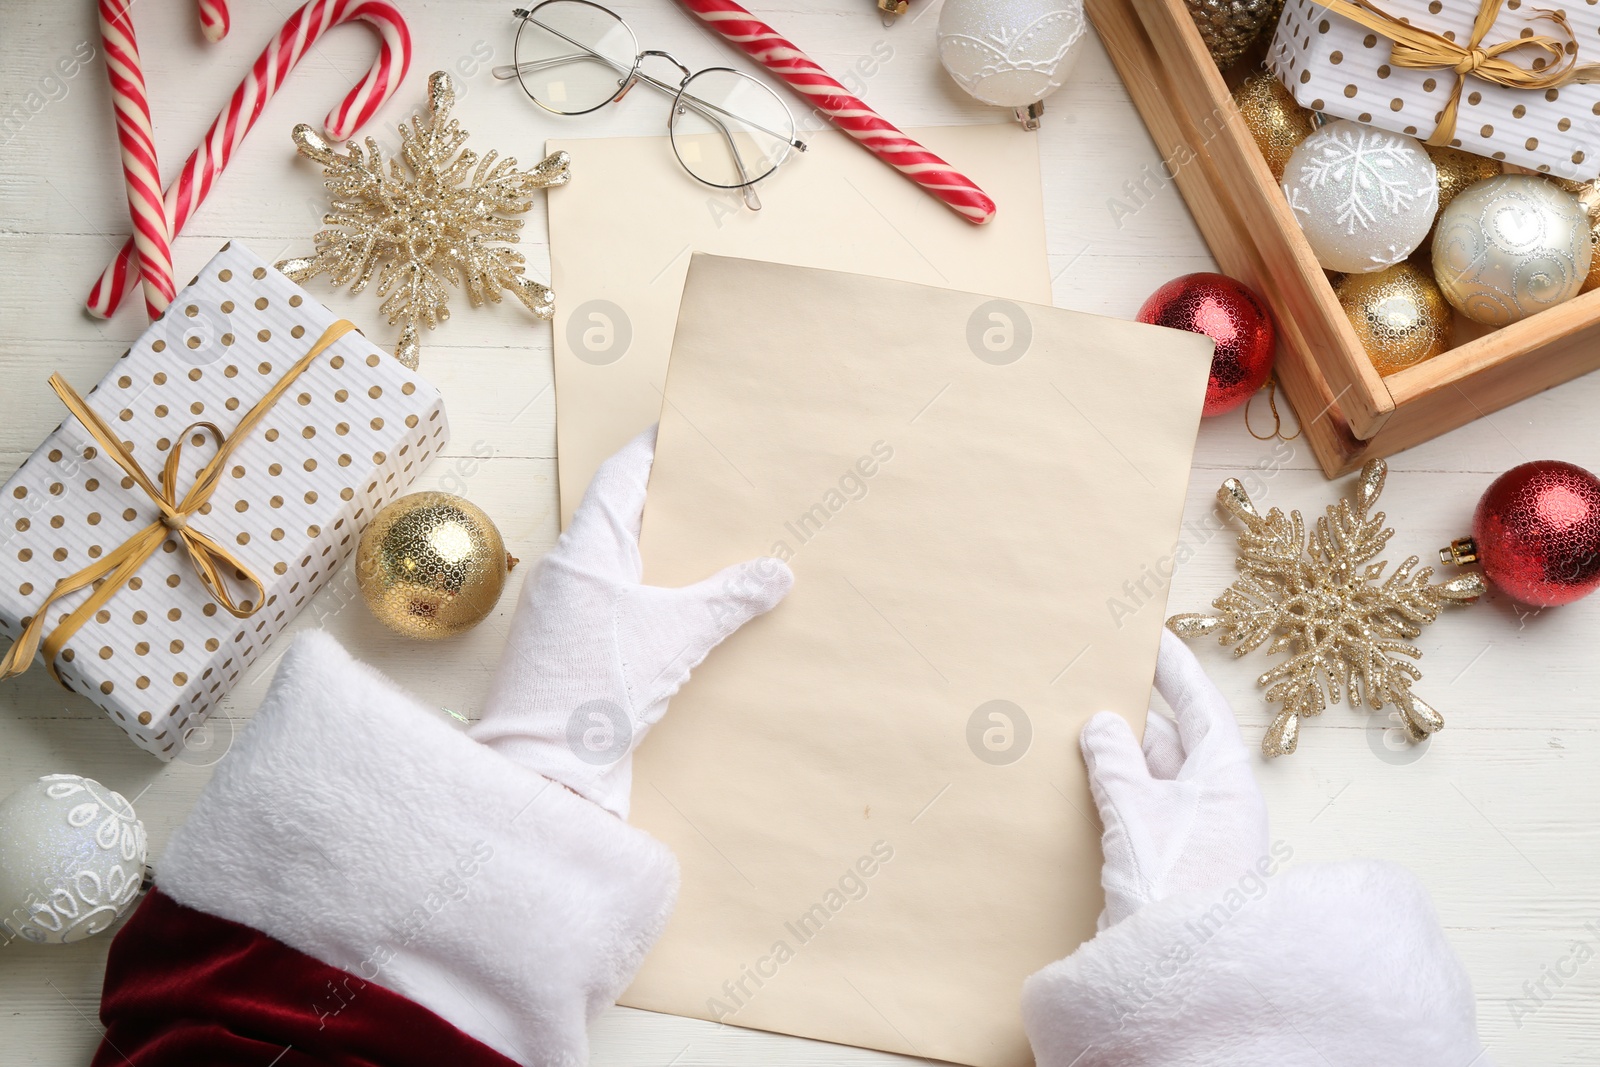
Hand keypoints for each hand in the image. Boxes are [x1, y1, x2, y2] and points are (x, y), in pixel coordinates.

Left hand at [470, 426, 792, 816]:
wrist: (542, 774)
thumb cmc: (595, 693)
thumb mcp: (677, 637)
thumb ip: (729, 598)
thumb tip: (778, 572)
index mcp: (584, 553)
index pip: (619, 479)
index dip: (653, 452)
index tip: (684, 431)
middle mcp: (567, 577)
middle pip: (621, 521)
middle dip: (668, 506)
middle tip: (716, 490)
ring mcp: (565, 618)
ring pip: (620, 568)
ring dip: (662, 558)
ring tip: (716, 549)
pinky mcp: (571, 657)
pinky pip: (618, 609)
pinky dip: (653, 601)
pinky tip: (689, 616)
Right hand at [1079, 629, 1267, 927]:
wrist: (1181, 978)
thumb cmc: (1174, 888)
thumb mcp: (1136, 811)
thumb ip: (1114, 762)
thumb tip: (1101, 724)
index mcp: (1225, 779)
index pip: (1200, 706)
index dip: (1174, 668)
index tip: (1149, 636)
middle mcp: (1216, 804)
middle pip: (1173, 741)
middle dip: (1132, 713)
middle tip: (1093, 679)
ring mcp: (1194, 837)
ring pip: (1152, 778)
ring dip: (1115, 756)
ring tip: (1072, 725)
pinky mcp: (1169, 866)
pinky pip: (1139, 812)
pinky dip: (1110, 793)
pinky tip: (1075, 785)